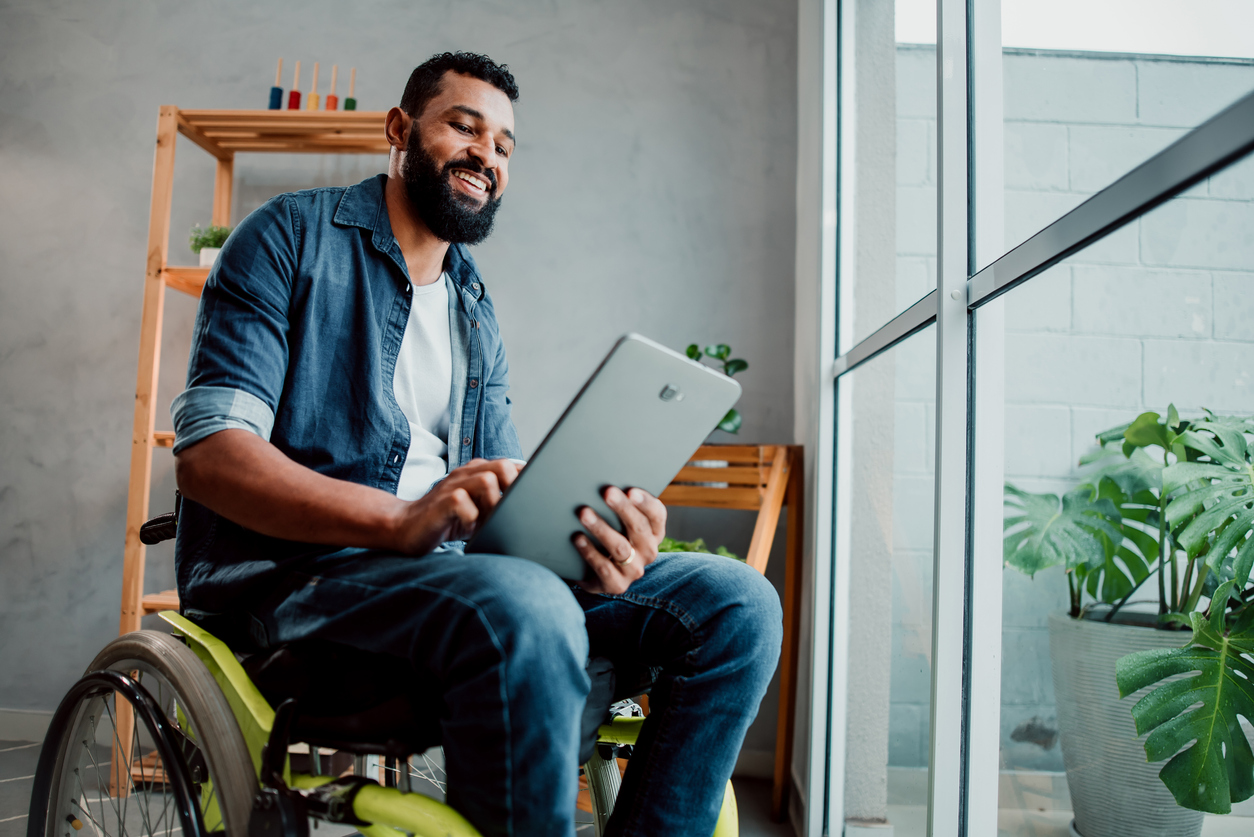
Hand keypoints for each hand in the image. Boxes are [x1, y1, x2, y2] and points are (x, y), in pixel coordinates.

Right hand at [392, 458, 519, 553]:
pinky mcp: (441, 502)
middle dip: (512, 489)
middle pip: (502, 466)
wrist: (405, 527)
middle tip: (509, 512)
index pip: (511, 466)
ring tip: (486, 523)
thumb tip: (531, 510)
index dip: (526, 480)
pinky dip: (471, 519)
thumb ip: (499, 504)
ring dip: (493, 505)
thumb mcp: (478, 510)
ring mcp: (452, 485)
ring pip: (486, 481)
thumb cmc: (447, 520)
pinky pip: (462, 502)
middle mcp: (466, 474)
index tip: (533, 498)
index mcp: (478, 472)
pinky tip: (467, 529)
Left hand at [572, 486, 666, 594]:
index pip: (657, 514)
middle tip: (607, 492)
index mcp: (654, 532)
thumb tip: (605, 485)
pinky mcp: (617, 585)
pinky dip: (589, 551)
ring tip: (584, 513)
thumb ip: (620, 507)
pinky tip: (578, 538)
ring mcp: (634, 570)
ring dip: (602, 529)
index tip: (630, 490)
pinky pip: (604, 568)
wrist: (596, 573)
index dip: (645, 502)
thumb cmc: (609, 536)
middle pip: (639, 528)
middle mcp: (649, 551)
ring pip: (621, 547)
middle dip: (622, 508)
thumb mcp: (620, 523)